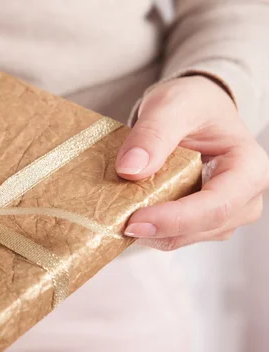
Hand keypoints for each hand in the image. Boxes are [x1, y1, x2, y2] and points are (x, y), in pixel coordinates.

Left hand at [116, 76, 268, 249]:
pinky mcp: (200, 222)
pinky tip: (126, 213)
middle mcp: (243, 198)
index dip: (174, 219)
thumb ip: (153, 134)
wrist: (196, 109)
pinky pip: (172, 234)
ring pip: (183, 237)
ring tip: (117, 212)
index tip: (133, 222)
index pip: (215, 206)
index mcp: (248, 168)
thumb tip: (130, 169)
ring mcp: (223, 215)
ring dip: (149, 230)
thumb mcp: (171, 105)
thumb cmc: (192, 104)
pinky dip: (147, 228)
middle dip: (156, 228)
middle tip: (113, 221)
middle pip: (199, 228)